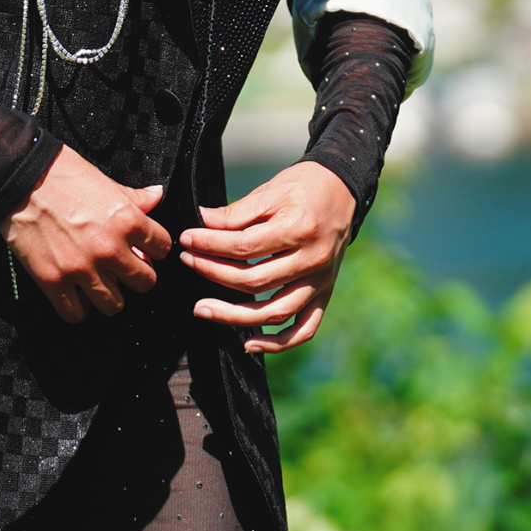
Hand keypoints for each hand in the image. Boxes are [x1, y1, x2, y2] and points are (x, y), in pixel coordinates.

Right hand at [2, 147, 170, 323]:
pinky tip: (77, 294)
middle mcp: (109, 248)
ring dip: (111, 296)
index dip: (155, 248)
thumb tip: (156, 196)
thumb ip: (134, 197)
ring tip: (102, 284)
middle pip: (145, 282)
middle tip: (125, 268)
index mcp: (127, 220)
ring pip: (115, 305)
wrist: (20, 179)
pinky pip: (76, 314)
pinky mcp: (53, 281)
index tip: (146, 248)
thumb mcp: (106, 182)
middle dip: (138, 275)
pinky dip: (79, 308)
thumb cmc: (63, 175)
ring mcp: (81, 268)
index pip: (163, 247)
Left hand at [177, 161, 357, 353]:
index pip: (244, 247)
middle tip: (187, 263)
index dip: (210, 245)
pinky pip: (304, 329)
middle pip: (254, 281)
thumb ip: (236, 212)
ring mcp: (320, 281)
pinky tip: (249, 343)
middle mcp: (313, 260)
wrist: (343, 190)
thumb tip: (201, 222)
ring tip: (201, 308)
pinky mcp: (324, 294)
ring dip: (234, 317)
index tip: (187, 240)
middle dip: (213, 274)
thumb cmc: (303, 187)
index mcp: (299, 229)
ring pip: (274, 312)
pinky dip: (278, 344)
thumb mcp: (271, 190)